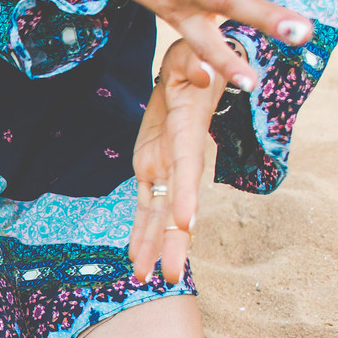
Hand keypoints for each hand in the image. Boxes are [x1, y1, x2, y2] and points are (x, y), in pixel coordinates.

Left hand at [129, 39, 225, 284]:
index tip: (186, 224)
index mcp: (188, 139)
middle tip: (171, 277)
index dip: (187, 196)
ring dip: (152, 247)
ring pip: (159, 215)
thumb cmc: (194, 62)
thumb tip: (202, 68)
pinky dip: (139, 232)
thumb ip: (197, 69)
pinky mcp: (150, 170)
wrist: (189, 69)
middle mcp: (179, 163)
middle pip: (177, 207)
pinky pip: (144, 206)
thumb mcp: (194, 59)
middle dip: (172, 242)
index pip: (188, 172)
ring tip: (144, 278)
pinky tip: (136, 258)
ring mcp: (165, 170)